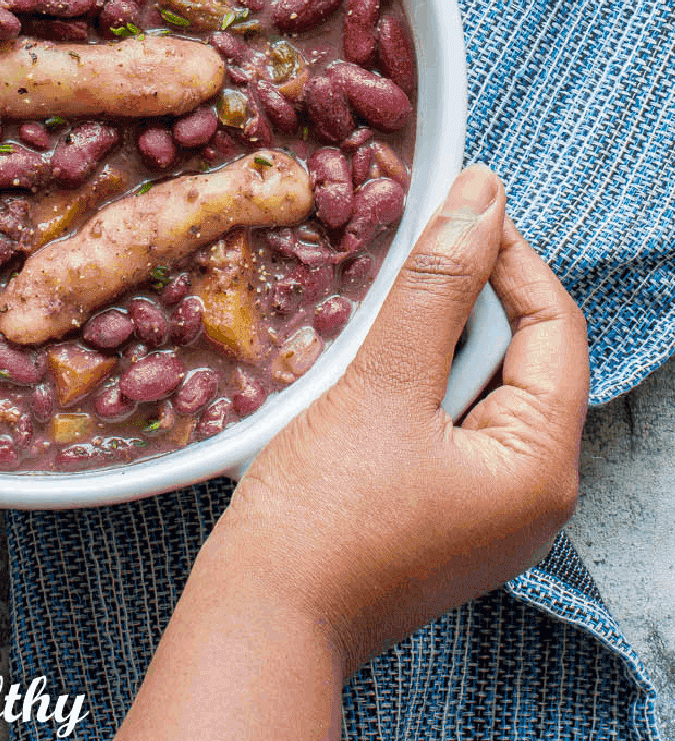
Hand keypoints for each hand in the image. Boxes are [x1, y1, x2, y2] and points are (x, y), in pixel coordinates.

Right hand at [234, 163, 588, 674]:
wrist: (262, 619)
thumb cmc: (325, 516)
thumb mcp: (382, 383)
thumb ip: (436, 285)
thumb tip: (482, 197)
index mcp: (539, 464)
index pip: (553, 324)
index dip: (507, 252)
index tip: (455, 200)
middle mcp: (527, 488)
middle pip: (516, 350)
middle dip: (459, 293)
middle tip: (400, 246)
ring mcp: (482, 505)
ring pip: (469, 379)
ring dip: (422, 332)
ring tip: (368, 303)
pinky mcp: (436, 508)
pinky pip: (437, 415)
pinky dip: (403, 376)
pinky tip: (355, 360)